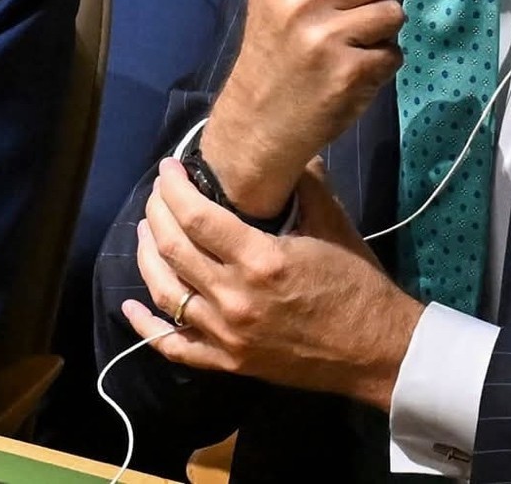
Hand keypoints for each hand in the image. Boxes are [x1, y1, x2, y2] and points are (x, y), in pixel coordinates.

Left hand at [122, 159, 422, 411]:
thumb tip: (283, 148)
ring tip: (146, 231)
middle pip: (174, 249)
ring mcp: (227, 334)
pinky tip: (132, 306)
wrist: (379, 351)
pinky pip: (175, 346)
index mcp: (260, 259)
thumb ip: (303, 183)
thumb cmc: (358, 284)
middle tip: (158, 194)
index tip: (168, 169)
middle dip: (157, 213)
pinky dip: (147, 327)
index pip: (197, 216)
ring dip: (147, 257)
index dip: (174, 188)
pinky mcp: (229, 362)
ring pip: (166, 292)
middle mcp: (235, 297)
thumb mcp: (332, 224)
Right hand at [202, 0, 402, 216]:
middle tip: (352, 17)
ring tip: (353, 44)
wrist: (259, 117)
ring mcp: (323, 36)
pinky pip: (393, 53)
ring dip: (383, 31)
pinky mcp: (346, 72)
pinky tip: (353, 71)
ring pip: (394, 11)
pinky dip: (381, 64)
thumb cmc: (275, 44)